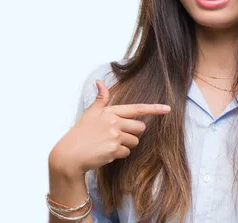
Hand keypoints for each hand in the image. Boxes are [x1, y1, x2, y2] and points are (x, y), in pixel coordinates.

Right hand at [49, 80, 170, 177]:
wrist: (69, 155)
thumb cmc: (80, 133)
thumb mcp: (89, 113)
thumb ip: (100, 99)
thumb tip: (100, 82)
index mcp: (110, 112)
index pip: (137, 109)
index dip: (154, 109)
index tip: (167, 109)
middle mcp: (114, 122)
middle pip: (139, 127)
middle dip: (133, 133)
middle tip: (117, 135)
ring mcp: (115, 136)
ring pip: (135, 141)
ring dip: (126, 145)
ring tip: (109, 144)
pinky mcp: (114, 150)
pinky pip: (127, 153)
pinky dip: (119, 155)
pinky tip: (106, 153)